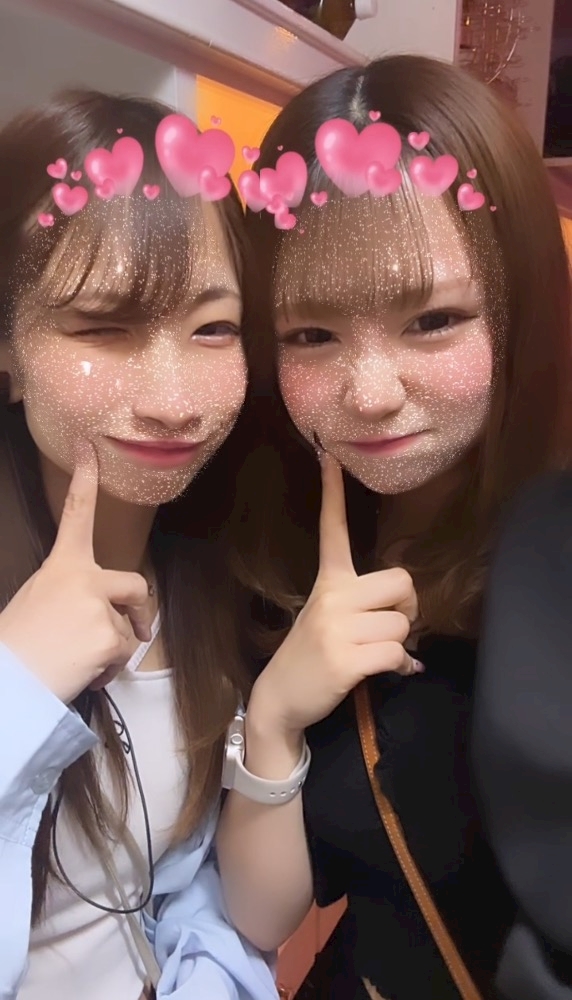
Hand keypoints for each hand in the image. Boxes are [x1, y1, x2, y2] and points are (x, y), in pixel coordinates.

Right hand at [0, 443, 152, 702]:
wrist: (8, 681)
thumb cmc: (19, 643)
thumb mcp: (41, 600)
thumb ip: (74, 593)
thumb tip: (106, 613)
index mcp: (62, 565)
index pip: (76, 514)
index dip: (85, 480)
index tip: (90, 448)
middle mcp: (85, 578)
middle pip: (135, 584)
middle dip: (141, 611)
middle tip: (141, 630)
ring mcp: (99, 605)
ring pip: (128, 629)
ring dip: (113, 649)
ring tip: (77, 661)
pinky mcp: (110, 635)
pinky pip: (124, 654)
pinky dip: (109, 670)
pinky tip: (84, 675)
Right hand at [248, 454, 419, 738]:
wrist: (281, 698)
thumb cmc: (313, 655)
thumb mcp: (329, 620)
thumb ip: (365, 608)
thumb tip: (412, 625)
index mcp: (328, 581)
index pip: (332, 529)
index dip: (332, 493)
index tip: (330, 456)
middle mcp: (332, 597)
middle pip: (402, 583)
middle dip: (408, 609)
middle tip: (390, 627)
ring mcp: (336, 627)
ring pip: (403, 624)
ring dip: (400, 646)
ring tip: (376, 655)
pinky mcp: (345, 658)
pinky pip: (397, 654)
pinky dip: (401, 667)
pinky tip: (387, 673)